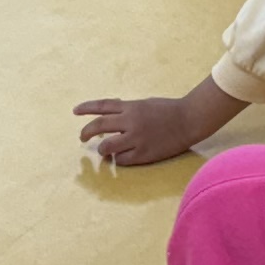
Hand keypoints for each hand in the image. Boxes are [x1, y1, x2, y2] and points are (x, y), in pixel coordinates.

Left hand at [74, 79, 245, 167]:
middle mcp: (130, 121)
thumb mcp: (145, 103)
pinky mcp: (144, 154)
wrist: (189, 119)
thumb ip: (128, 109)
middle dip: (86, 133)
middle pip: (99, 126)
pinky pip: (122, 160)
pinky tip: (121, 158)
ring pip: (107, 147)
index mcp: (131, 106)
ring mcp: (136, 138)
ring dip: (102, 150)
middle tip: (82, 138)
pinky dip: (119, 160)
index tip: (75, 111)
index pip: (103, 106)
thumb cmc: (168, 110)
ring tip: (103, 151)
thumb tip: (112, 113)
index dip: (87, 108)